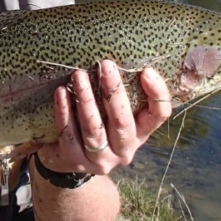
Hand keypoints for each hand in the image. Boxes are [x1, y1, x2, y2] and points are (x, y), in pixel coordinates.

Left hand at [37, 59, 170, 174]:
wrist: (67, 159)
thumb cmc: (96, 124)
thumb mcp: (113, 113)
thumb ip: (119, 93)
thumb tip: (116, 59)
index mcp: (140, 133)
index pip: (159, 115)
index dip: (156, 95)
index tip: (147, 71)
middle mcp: (124, 149)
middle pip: (122, 122)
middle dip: (113, 91)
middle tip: (105, 65)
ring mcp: (101, 159)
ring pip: (93, 129)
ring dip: (86, 100)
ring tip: (79, 75)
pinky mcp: (76, 162)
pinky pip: (69, 135)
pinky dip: (64, 112)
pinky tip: (61, 92)